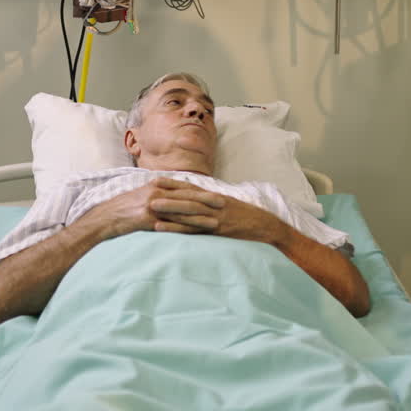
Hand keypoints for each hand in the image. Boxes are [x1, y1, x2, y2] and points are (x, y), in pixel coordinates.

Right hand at [80, 178, 225, 238]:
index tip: (216, 194)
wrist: (105, 218)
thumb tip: (173, 194)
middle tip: (224, 204)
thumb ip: (158, 193)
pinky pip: (172, 224)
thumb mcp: (141, 194)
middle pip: (187, 196)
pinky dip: (187, 228)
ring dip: (201, 215)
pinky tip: (196, 233)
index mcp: (156, 184)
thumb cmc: (123, 208)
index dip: (201, 191)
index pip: (184, 187)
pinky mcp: (149, 219)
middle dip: (207, 200)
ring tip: (217, 220)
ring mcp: (153, 205)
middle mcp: (157, 192)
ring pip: (183, 210)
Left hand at [147, 177, 285, 243]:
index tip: (155, 180)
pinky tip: (162, 228)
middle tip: (146, 191)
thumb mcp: (230, 206)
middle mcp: (212, 204)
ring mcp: (213, 217)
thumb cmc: (247, 217)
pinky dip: (176, 228)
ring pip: (187, 212)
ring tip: (149, 206)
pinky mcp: (215, 230)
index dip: (173, 184)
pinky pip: (192, 229)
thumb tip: (199, 202)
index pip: (190, 188)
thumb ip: (213, 204)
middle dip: (165, 194)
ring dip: (167, 209)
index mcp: (214, 197)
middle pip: (185, 197)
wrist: (265, 226)